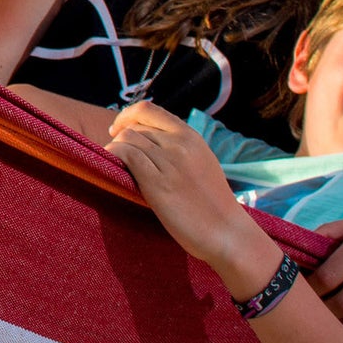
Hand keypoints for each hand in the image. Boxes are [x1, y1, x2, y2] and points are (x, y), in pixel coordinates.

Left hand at [108, 104, 275, 293]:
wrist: (226, 232)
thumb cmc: (212, 203)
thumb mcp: (201, 161)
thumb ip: (180, 146)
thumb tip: (148, 139)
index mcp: (191, 137)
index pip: (148, 110)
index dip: (127, 116)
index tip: (119, 130)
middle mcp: (180, 144)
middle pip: (135, 127)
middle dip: (120, 138)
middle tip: (117, 155)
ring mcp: (169, 162)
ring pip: (127, 139)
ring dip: (115, 149)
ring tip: (118, 165)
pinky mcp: (157, 182)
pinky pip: (126, 155)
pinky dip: (115, 156)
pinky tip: (116, 168)